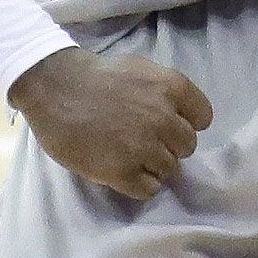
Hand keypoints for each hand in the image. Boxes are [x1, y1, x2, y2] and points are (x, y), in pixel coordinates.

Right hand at [10, 47, 212, 197]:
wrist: (54, 87)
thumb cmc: (95, 75)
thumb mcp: (140, 69)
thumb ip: (163, 92)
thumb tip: (178, 116)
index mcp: (171, 88)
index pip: (203, 118)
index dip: (185, 122)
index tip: (168, 124)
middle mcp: (163, 118)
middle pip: (187, 146)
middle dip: (168, 145)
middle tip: (143, 140)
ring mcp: (143, 147)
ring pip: (169, 169)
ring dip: (152, 165)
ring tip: (128, 155)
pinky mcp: (122, 172)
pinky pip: (148, 189)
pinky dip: (139, 184)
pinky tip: (122, 171)